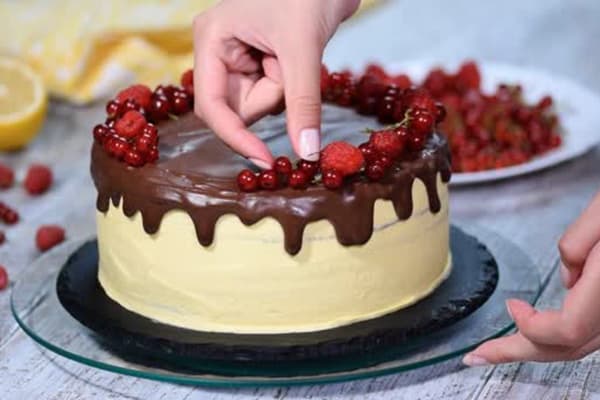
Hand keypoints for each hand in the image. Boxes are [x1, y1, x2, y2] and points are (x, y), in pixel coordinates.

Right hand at [192, 0, 359, 167]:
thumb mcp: (304, 50)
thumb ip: (303, 104)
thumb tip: (306, 153)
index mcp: (211, 39)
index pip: (211, 106)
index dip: (236, 138)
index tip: (266, 161)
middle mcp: (217, 51)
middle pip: (235, 108)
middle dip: (269, 99)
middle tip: (290, 68)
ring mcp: (237, 57)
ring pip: (255, 105)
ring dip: (282, 92)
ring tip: (295, 55)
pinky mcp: (258, 62)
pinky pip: (270, 94)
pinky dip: (288, 88)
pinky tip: (295, 59)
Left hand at [463, 191, 599, 365]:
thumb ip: (576, 245)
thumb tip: (567, 280)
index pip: (566, 330)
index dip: (531, 326)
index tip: (511, 307)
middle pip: (570, 347)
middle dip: (519, 351)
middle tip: (479, 355)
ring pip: (583, 343)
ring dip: (539, 346)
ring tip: (502, 347)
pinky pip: (594, 330)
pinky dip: (562, 334)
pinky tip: (538, 326)